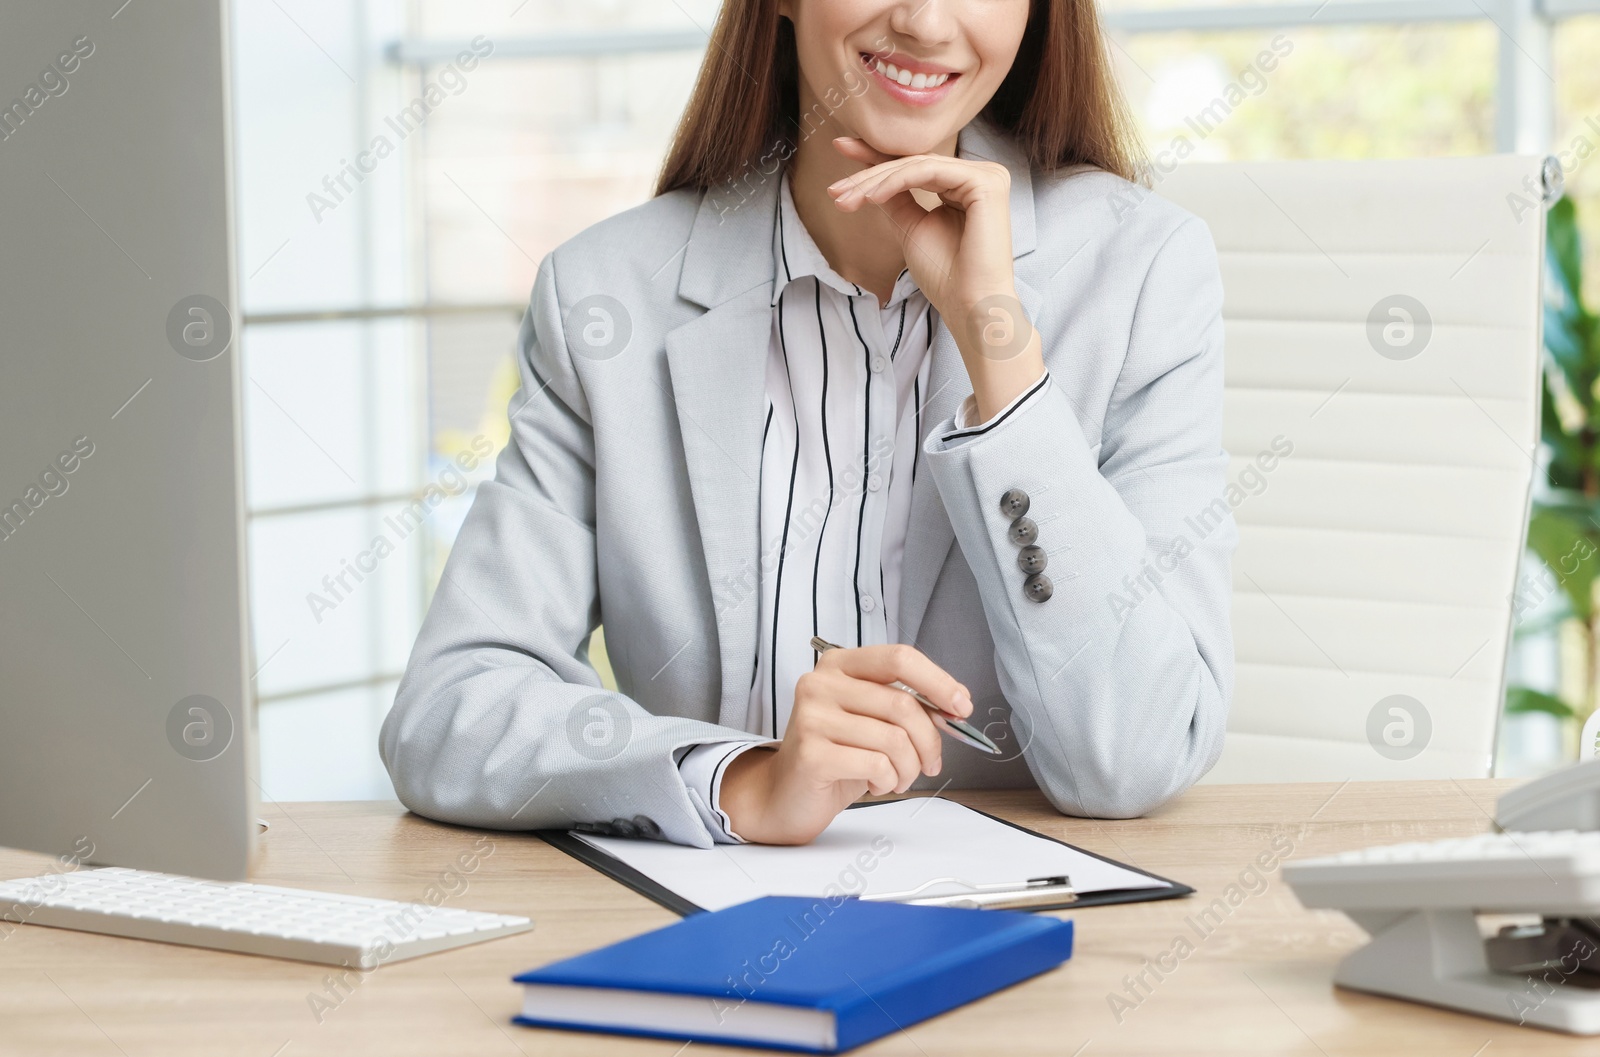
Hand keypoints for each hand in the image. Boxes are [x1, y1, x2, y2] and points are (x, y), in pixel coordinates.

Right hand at [719, 644, 972, 844]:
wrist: (785, 794)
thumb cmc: (836, 755)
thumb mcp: (874, 721)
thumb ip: (907, 707)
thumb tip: (954, 708)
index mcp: (839, 664)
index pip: (899, 658)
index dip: (939, 682)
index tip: (962, 707)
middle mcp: (820, 683)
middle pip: (902, 704)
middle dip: (929, 741)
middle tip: (929, 763)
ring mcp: (812, 716)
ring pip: (894, 739)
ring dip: (908, 768)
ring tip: (897, 778)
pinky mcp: (811, 753)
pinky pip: (876, 764)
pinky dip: (888, 781)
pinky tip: (876, 784)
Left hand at [826, 137, 1043, 420]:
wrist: (968, 304)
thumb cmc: (945, 276)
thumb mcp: (910, 227)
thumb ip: (897, 198)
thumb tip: (871, 178)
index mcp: (965, 186)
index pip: (914, 167)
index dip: (876, 157)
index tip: (841, 148)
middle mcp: (980, 175)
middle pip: (913, 165)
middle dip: (868, 175)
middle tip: (835, 190)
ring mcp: (987, 176)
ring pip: (917, 167)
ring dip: (875, 181)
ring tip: (847, 199)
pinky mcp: (986, 182)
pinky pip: (929, 173)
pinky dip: (896, 182)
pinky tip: (871, 197)